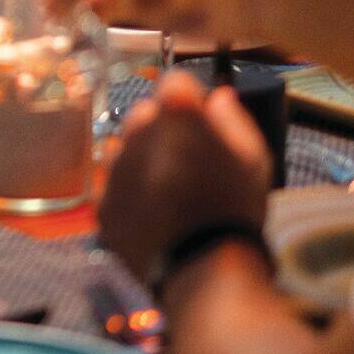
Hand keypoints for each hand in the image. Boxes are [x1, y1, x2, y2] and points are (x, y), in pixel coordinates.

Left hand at [98, 71, 272, 281]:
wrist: (204, 272)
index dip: (189, 99)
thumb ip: (232, 119)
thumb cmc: (235, 208)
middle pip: (144, 114)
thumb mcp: (252, 158)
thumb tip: (217, 97)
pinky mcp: (102, 203)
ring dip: (141, 161)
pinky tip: (154, 215)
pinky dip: (129, 194)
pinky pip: (112, 186)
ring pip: (123, 149)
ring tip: (171, 193)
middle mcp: (136, 132)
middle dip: (162, 129)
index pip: (174, 81)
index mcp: (175, 113)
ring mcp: (113, 169)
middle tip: (188, 162)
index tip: (201, 120)